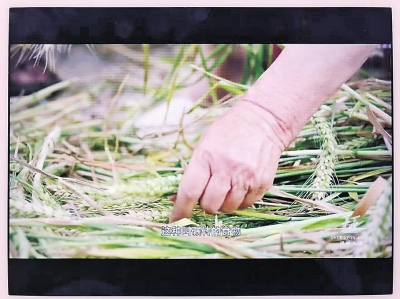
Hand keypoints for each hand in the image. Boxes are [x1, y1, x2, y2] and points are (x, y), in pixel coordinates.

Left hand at [169, 99, 288, 221]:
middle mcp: (227, 169)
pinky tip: (240, 185)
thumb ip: (193, 172)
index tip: (175, 220)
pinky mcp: (262, 183)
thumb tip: (177, 198)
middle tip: (208, 192)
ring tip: (226, 186)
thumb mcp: (204, 145)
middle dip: (205, 204)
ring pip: (228, 208)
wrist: (263, 121)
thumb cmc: (228, 132)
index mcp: (207, 157)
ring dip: (223, 203)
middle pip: (210, 205)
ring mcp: (247, 177)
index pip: (190, 191)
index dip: (181, 210)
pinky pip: (246, 205)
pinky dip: (239, 201)